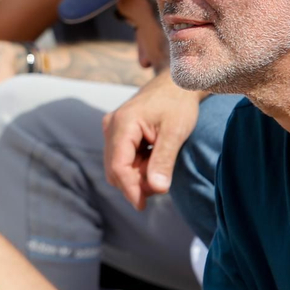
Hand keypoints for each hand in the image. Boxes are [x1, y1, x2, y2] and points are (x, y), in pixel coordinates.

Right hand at [103, 71, 202, 210]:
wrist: (178, 83)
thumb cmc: (178, 104)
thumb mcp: (175, 133)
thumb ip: (164, 160)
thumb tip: (156, 189)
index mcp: (123, 124)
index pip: (118, 166)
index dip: (129, 189)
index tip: (142, 206)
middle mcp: (111, 126)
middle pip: (115, 169)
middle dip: (135, 183)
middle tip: (161, 184)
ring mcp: (112, 128)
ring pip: (118, 166)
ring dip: (137, 175)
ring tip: (161, 166)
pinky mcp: (118, 132)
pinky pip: (122, 158)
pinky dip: (137, 166)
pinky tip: (155, 158)